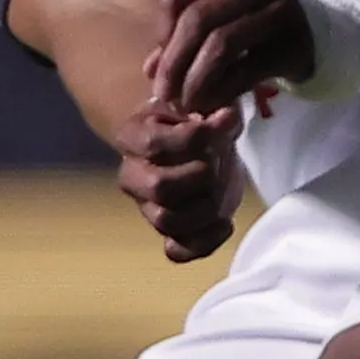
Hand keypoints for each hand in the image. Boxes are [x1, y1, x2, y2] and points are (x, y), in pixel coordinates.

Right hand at [110, 97, 244, 261]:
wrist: (198, 147)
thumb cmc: (198, 121)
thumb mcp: (208, 107)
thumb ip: (218, 113)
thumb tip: (226, 118)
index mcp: (132, 137)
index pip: (153, 144)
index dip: (193, 138)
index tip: (214, 129)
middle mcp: (133, 176)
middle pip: (159, 186)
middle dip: (200, 176)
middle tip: (217, 164)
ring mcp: (149, 208)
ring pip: (166, 221)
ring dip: (205, 208)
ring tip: (221, 190)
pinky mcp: (170, 232)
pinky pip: (177, 252)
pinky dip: (205, 242)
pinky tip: (226, 222)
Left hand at [144, 0, 314, 118]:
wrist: (321, 35)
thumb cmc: (259, 25)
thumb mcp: (222, 16)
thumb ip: (185, 35)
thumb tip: (151, 69)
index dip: (161, 35)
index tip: (157, 65)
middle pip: (198, 19)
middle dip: (174, 62)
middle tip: (164, 95)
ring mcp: (278, 10)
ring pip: (221, 44)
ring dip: (196, 80)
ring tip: (186, 103)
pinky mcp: (293, 44)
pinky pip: (247, 69)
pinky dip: (224, 90)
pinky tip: (213, 104)